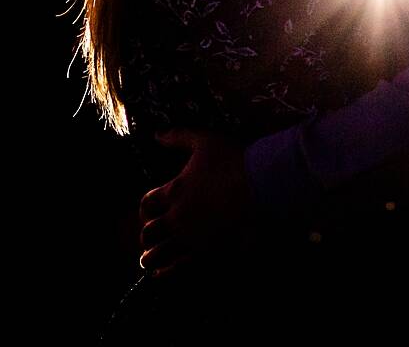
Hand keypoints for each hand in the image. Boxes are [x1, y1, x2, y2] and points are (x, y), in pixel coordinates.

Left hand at [138, 129, 254, 278]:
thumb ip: (178, 137)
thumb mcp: (204, 141)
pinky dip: (168, 273)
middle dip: (146, 237)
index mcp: (174, 191)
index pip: (147, 204)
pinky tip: (163, 275)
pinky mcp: (208, 253)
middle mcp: (178, 217)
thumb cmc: (235, 160)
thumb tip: (156, 134)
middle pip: (149, 233)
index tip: (149, 214)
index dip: (145, 210)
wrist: (264, 184)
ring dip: (151, 259)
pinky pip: (180, 269)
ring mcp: (192, 237)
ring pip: (159, 255)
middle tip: (147, 240)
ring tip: (148, 262)